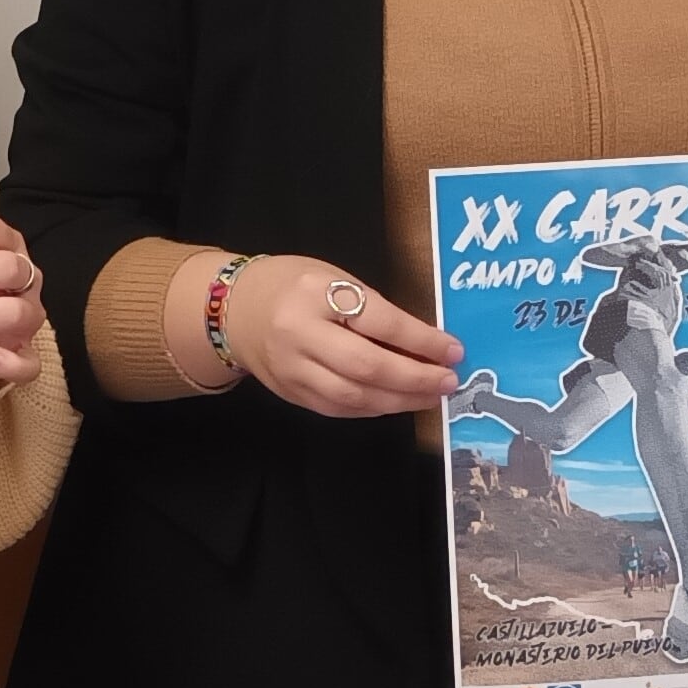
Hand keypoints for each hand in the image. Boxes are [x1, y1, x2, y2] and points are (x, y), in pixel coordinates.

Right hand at [215, 252, 461, 418]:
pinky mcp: (290, 394)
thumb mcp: (332, 278)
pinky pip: (338, 409)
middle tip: (448, 381)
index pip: (378, 321)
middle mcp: (299, 334)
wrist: (232, 309)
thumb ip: (371, 309)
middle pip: (366, 366)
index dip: (421, 340)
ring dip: (400, 401)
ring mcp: (291, 369)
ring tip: (431, 397)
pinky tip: (396, 402)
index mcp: (315, 293)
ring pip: (353, 397)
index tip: (454, 350)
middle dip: (415, 378)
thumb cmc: (292, 284)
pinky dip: (373, 409)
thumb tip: (425, 344)